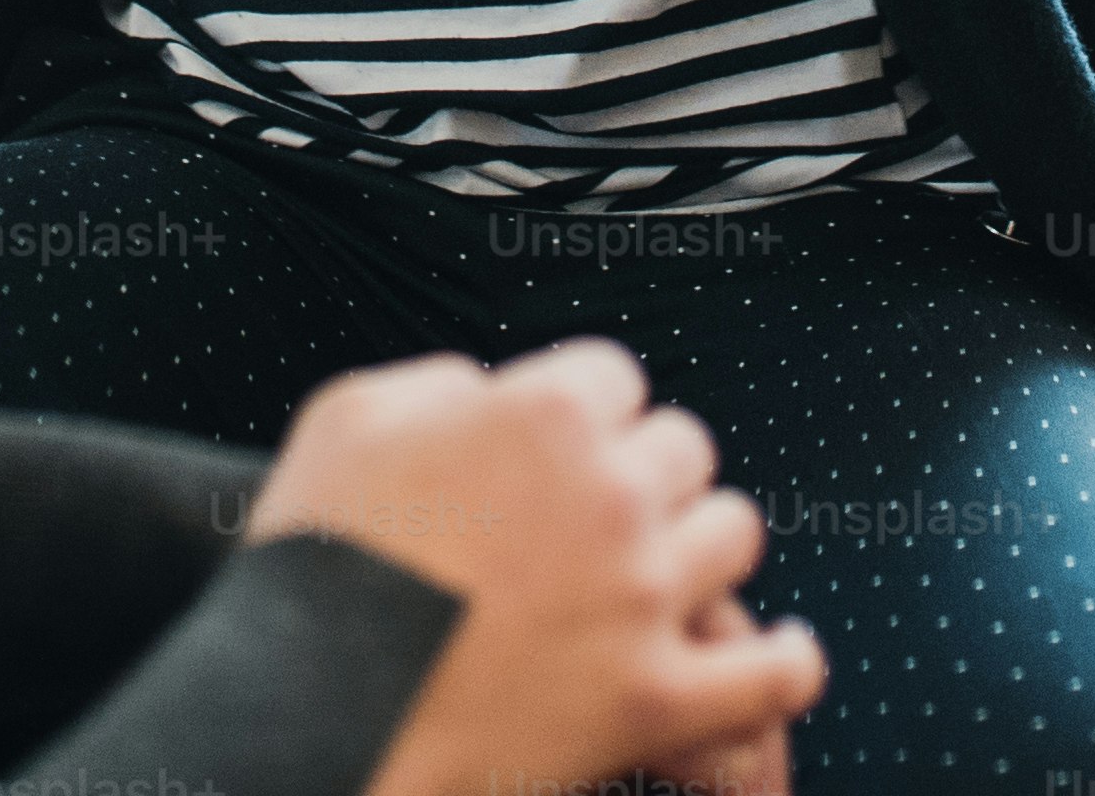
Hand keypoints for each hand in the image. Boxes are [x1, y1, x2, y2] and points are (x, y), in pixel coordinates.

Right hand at [250, 343, 822, 795]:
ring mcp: (644, 599)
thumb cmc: (317, 570)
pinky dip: (785, 663)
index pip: (616, 378)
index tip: (557, 454)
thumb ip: (439, 383)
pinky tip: (778, 651)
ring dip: (697, 551)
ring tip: (657, 576)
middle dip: (640, 479)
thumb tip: (485, 392)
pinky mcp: (657, 701)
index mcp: (545, 417)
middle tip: (592, 522)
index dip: (581, 417)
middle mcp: (611, 495)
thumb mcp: (349, 418)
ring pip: (735, 535)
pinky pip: (775, 674)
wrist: (308, 715)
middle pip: (683, 450)